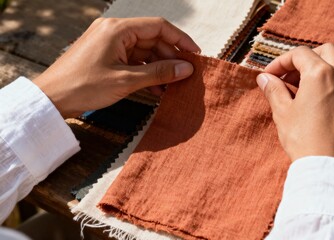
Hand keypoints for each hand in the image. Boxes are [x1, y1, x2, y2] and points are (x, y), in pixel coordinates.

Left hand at [33, 17, 199, 118]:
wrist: (52, 99)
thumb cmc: (84, 86)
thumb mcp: (127, 80)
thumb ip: (159, 73)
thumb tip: (186, 68)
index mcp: (118, 29)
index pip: (158, 26)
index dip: (180, 39)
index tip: (195, 54)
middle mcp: (114, 31)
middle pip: (152, 39)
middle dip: (170, 57)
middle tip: (185, 75)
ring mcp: (109, 43)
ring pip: (144, 51)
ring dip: (159, 67)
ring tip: (173, 85)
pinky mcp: (106, 55)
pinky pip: (133, 60)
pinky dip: (146, 72)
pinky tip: (157, 88)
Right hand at [256, 43, 333, 163]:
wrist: (330, 167)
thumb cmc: (304, 140)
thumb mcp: (283, 113)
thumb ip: (274, 90)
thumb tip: (264, 78)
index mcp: (319, 74)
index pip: (299, 54)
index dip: (281, 62)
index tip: (271, 75)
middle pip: (325, 50)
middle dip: (306, 58)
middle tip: (292, 76)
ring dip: (331, 62)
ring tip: (317, 78)